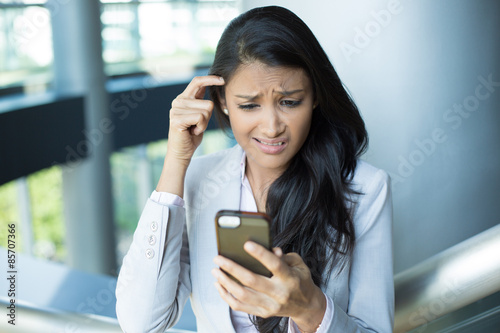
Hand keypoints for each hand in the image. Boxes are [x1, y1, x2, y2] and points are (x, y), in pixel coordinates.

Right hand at [156, 75, 223, 195]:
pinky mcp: (177, 118)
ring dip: (204, 124)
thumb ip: (203, 102)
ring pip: (206, 111)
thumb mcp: (200, 115)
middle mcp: (178, 101)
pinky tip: (192, 132)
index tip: (222, 80)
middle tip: (197, 126)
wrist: (181, 152)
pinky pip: (200, 118)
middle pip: (208, 103)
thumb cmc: (192, 135)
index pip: (197, 81)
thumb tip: (215, 86)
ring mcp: (176, 109)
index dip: (210, 79)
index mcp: (184, 98)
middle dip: (208, 118)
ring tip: (193, 129)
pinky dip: (201, 127)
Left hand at [211, 242, 325, 331]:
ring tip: (215, 271)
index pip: (274, 264)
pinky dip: (226, 296)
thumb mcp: (298, 264)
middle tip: (218, 258)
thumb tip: (271, 249)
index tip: (246, 244)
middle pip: (252, 281)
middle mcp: (279, 293)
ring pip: (242, 295)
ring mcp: (270, 306)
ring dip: (225, 282)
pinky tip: (219, 285)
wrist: (307, 306)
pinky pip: (240, 306)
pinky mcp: (263, 313)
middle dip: (232, 268)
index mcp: (290, 278)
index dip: (260, 254)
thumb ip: (284, 256)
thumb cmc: (300, 279)